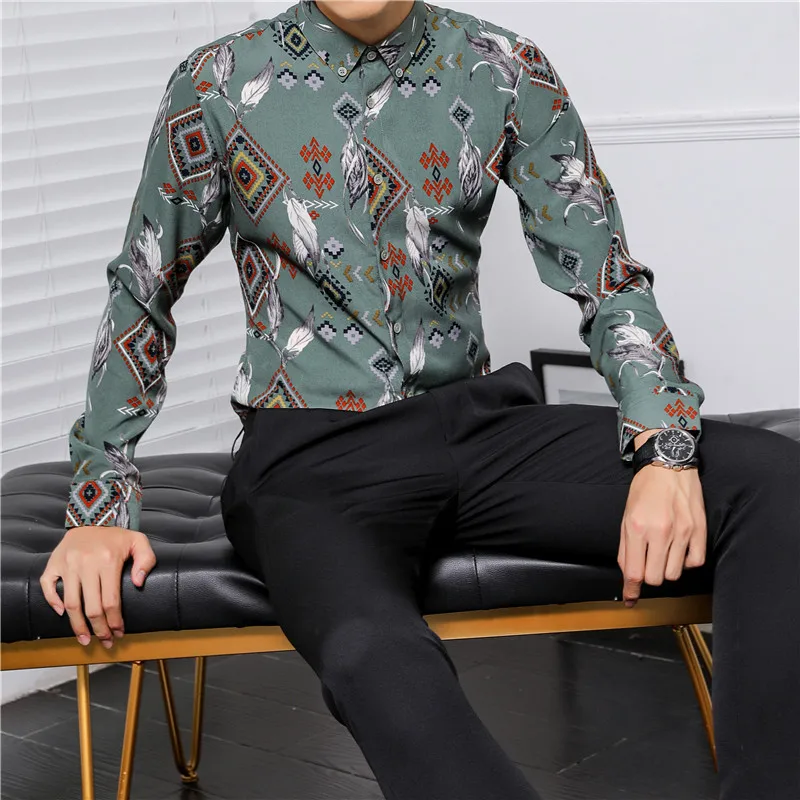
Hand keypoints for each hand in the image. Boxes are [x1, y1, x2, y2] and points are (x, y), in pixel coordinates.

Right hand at [40, 526, 156, 647]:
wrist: (92, 518)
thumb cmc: (116, 536)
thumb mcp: (139, 542)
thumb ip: (146, 560)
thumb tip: (139, 584)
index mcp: (108, 560)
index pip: (111, 600)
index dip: (115, 621)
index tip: (118, 633)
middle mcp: (86, 563)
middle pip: (91, 607)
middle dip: (99, 629)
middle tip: (105, 641)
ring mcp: (67, 564)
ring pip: (70, 603)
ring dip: (77, 625)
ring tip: (85, 639)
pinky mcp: (54, 563)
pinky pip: (47, 586)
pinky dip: (52, 602)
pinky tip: (62, 615)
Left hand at [618, 431, 706, 606]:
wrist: (669, 465)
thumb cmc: (644, 490)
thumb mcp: (625, 517)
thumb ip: (625, 548)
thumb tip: (628, 575)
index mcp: (636, 528)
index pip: (634, 572)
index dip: (632, 590)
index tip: (631, 599)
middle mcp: (659, 531)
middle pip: (655, 578)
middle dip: (649, 576)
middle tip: (648, 564)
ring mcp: (682, 532)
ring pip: (674, 573)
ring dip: (667, 569)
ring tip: (663, 552)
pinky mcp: (699, 530)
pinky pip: (695, 562)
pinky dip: (686, 562)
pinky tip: (679, 549)